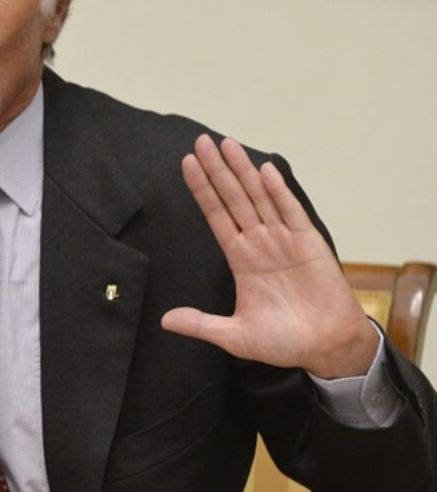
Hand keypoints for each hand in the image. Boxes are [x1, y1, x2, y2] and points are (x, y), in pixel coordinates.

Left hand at [161, 135, 376, 378]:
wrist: (327, 350)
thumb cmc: (283, 342)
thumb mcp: (234, 336)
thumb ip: (201, 324)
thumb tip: (165, 320)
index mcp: (240, 259)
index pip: (216, 216)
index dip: (202, 190)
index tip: (186, 164)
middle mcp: (259, 242)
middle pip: (233, 198)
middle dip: (217, 170)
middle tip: (199, 141)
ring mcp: (284, 240)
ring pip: (259, 197)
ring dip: (243, 171)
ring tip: (226, 144)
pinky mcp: (309, 244)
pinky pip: (291, 212)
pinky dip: (279, 192)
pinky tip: (264, 171)